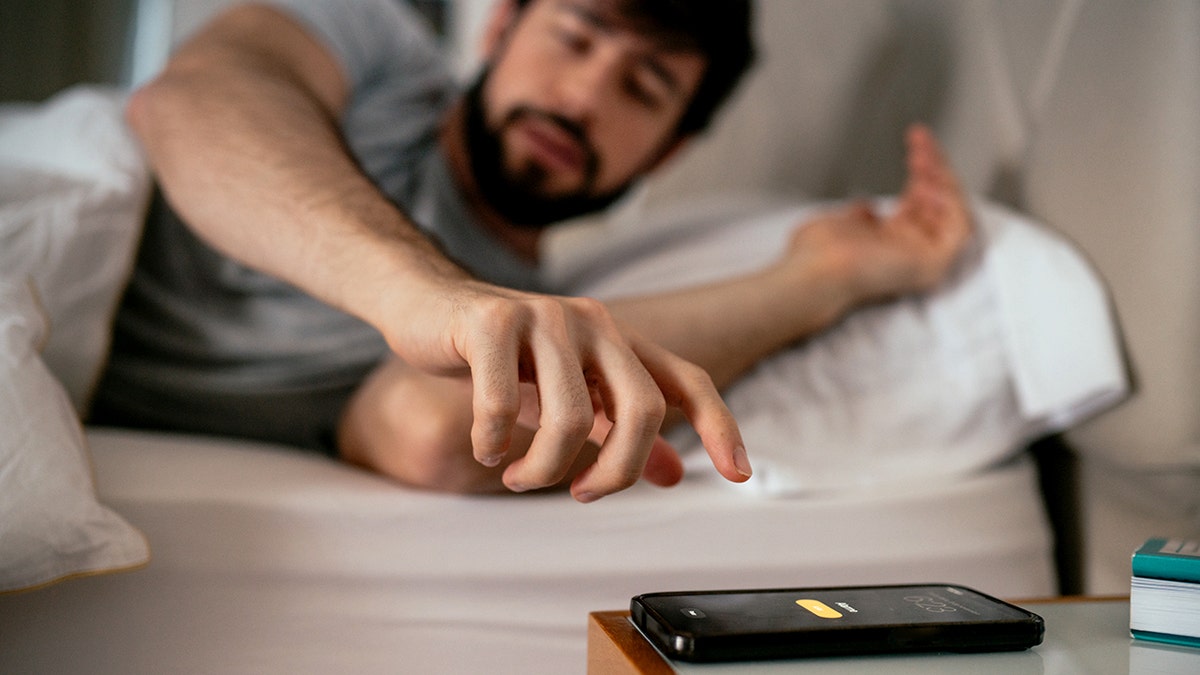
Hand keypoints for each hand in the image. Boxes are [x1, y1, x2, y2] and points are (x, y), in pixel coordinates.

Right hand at [380, 278, 749, 501]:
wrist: (426, 303)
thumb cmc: (502, 356)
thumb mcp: (567, 394)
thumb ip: (617, 429)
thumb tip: (673, 476)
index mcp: (618, 340)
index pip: (687, 381)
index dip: (719, 426)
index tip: (738, 474)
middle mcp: (593, 322)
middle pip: (643, 410)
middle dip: (618, 471)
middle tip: (582, 496)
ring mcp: (544, 317)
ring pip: (570, 418)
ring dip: (544, 469)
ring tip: (518, 477)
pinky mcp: (491, 321)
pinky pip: (501, 404)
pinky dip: (492, 443)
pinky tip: (485, 450)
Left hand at [782, 124, 972, 311]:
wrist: (814, 270)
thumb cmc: (814, 253)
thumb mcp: (840, 224)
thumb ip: (858, 217)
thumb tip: (867, 208)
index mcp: (885, 244)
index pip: (917, 203)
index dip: (921, 172)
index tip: (916, 144)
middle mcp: (907, 252)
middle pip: (937, 204)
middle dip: (934, 168)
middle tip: (922, 142)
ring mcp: (922, 262)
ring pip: (951, 213)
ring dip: (941, 179)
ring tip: (923, 156)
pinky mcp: (933, 265)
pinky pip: (958, 230)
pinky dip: (951, 203)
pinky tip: (932, 183)